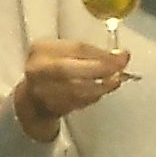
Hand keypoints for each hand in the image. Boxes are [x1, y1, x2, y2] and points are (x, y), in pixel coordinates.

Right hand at [14, 37, 129, 137]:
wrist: (33, 97)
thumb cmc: (55, 69)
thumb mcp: (67, 53)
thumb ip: (90, 53)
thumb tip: (119, 55)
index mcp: (42, 48)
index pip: (75, 49)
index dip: (102, 53)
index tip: (122, 55)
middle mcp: (38, 69)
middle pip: (68, 70)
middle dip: (98, 70)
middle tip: (120, 70)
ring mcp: (41, 90)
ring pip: (73, 89)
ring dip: (99, 87)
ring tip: (114, 82)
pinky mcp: (49, 107)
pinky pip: (75, 103)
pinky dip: (92, 97)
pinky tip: (101, 91)